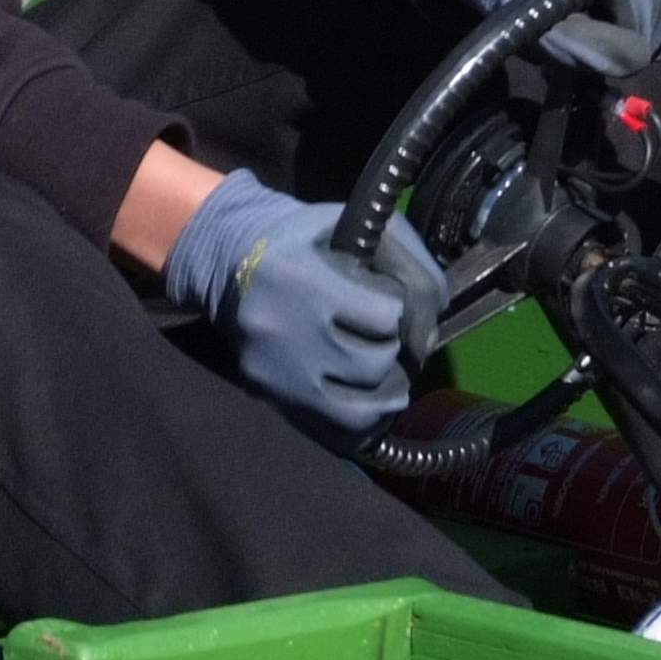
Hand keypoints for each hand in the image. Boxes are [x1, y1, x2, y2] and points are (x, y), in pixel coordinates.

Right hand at [161, 169, 442, 444]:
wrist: (229, 259)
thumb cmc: (304, 240)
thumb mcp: (357, 225)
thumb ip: (409, 263)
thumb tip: (431, 328)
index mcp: (305, 278)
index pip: (388, 316)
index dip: (399, 312)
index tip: (388, 306)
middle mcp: (285, 330)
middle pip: (375, 364)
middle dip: (391, 351)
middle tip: (383, 340)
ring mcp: (274, 372)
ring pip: (359, 411)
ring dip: (383, 394)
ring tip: (383, 377)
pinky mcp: (268, 397)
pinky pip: (331, 434)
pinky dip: (361, 426)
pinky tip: (368, 407)